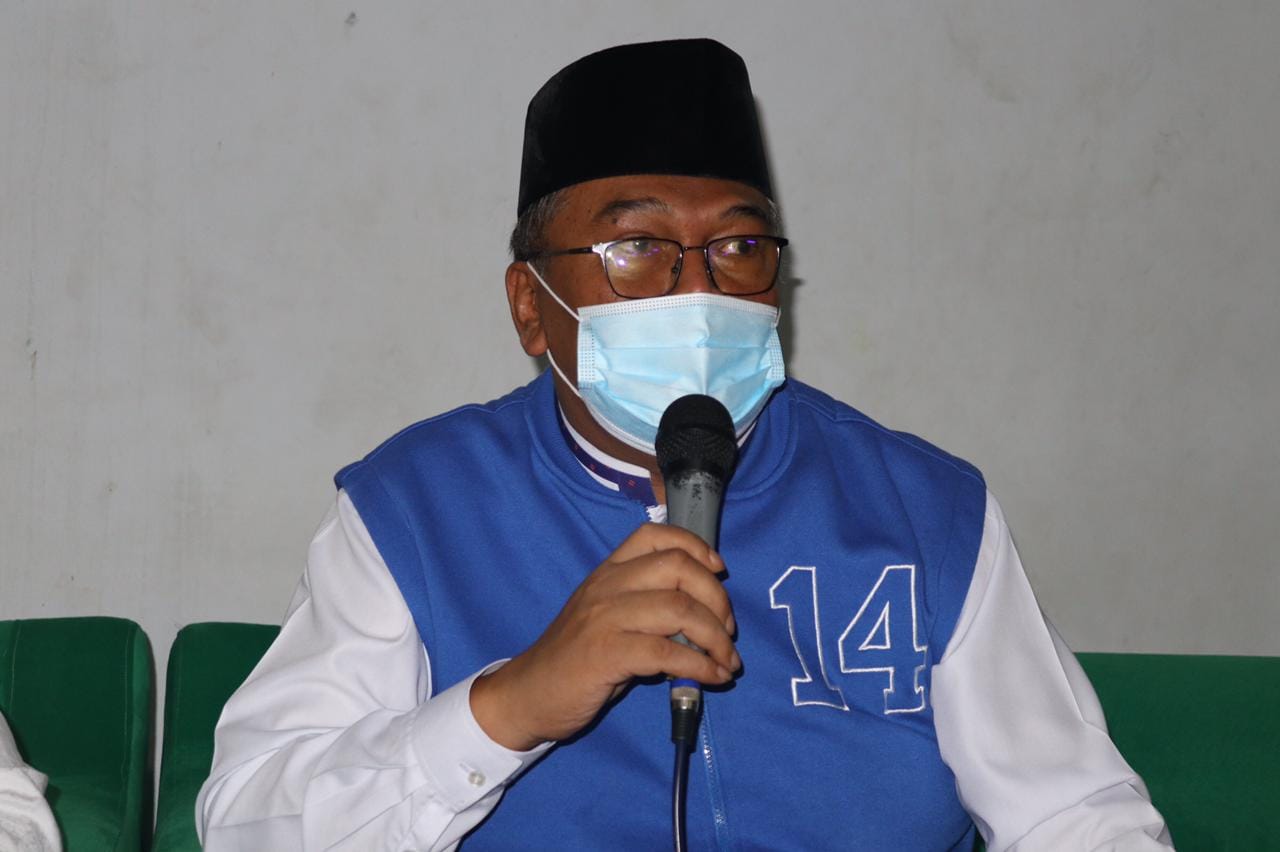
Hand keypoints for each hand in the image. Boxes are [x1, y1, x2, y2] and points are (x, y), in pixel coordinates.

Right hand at [469, 523, 739, 750]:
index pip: (654, 535)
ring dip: (716, 637)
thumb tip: (704, 619)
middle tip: (728, 630)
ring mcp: (604, 618)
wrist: (528, 694)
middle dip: (717, 598)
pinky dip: (700, 665)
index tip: (718, 570)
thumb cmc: (575, 659)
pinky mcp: (606, 653)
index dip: (695, 546)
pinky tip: (711, 677)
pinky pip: (667, 652)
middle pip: (678, 569)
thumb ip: (647, 608)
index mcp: (608, 572)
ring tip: (726, 660)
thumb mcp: (607, 618)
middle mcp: (607, 586)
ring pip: (678, 609)